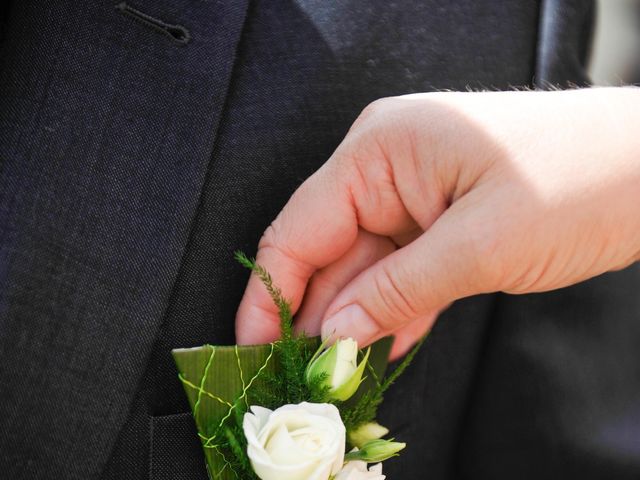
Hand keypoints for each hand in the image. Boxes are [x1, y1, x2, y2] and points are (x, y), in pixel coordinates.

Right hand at [235, 87, 639, 358]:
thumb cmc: (583, 178)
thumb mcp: (480, 245)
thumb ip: (396, 291)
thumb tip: (332, 334)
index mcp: (379, 149)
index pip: (299, 229)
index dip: (270, 293)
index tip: (255, 347)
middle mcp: (386, 168)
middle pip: (325, 252)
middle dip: (313, 316)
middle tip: (300, 377)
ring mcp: (413, 196)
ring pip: (362, 269)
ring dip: (353, 321)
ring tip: (335, 376)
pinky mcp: (439, 223)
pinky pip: (399, 273)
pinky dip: (390, 312)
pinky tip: (379, 350)